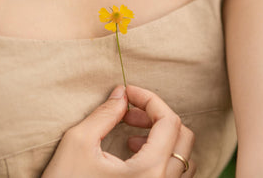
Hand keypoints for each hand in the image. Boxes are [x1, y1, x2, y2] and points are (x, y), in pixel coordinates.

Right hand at [41, 84, 195, 177]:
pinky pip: (173, 175)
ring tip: (131, 137)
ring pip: (182, 159)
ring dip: (162, 139)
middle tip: (128, 113)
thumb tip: (122, 94)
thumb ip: (105, 114)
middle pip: (183, 138)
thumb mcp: (79, 143)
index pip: (169, 122)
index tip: (128, 92)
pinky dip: (161, 157)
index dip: (150, 99)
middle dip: (156, 117)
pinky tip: (134, 155)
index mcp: (150, 172)